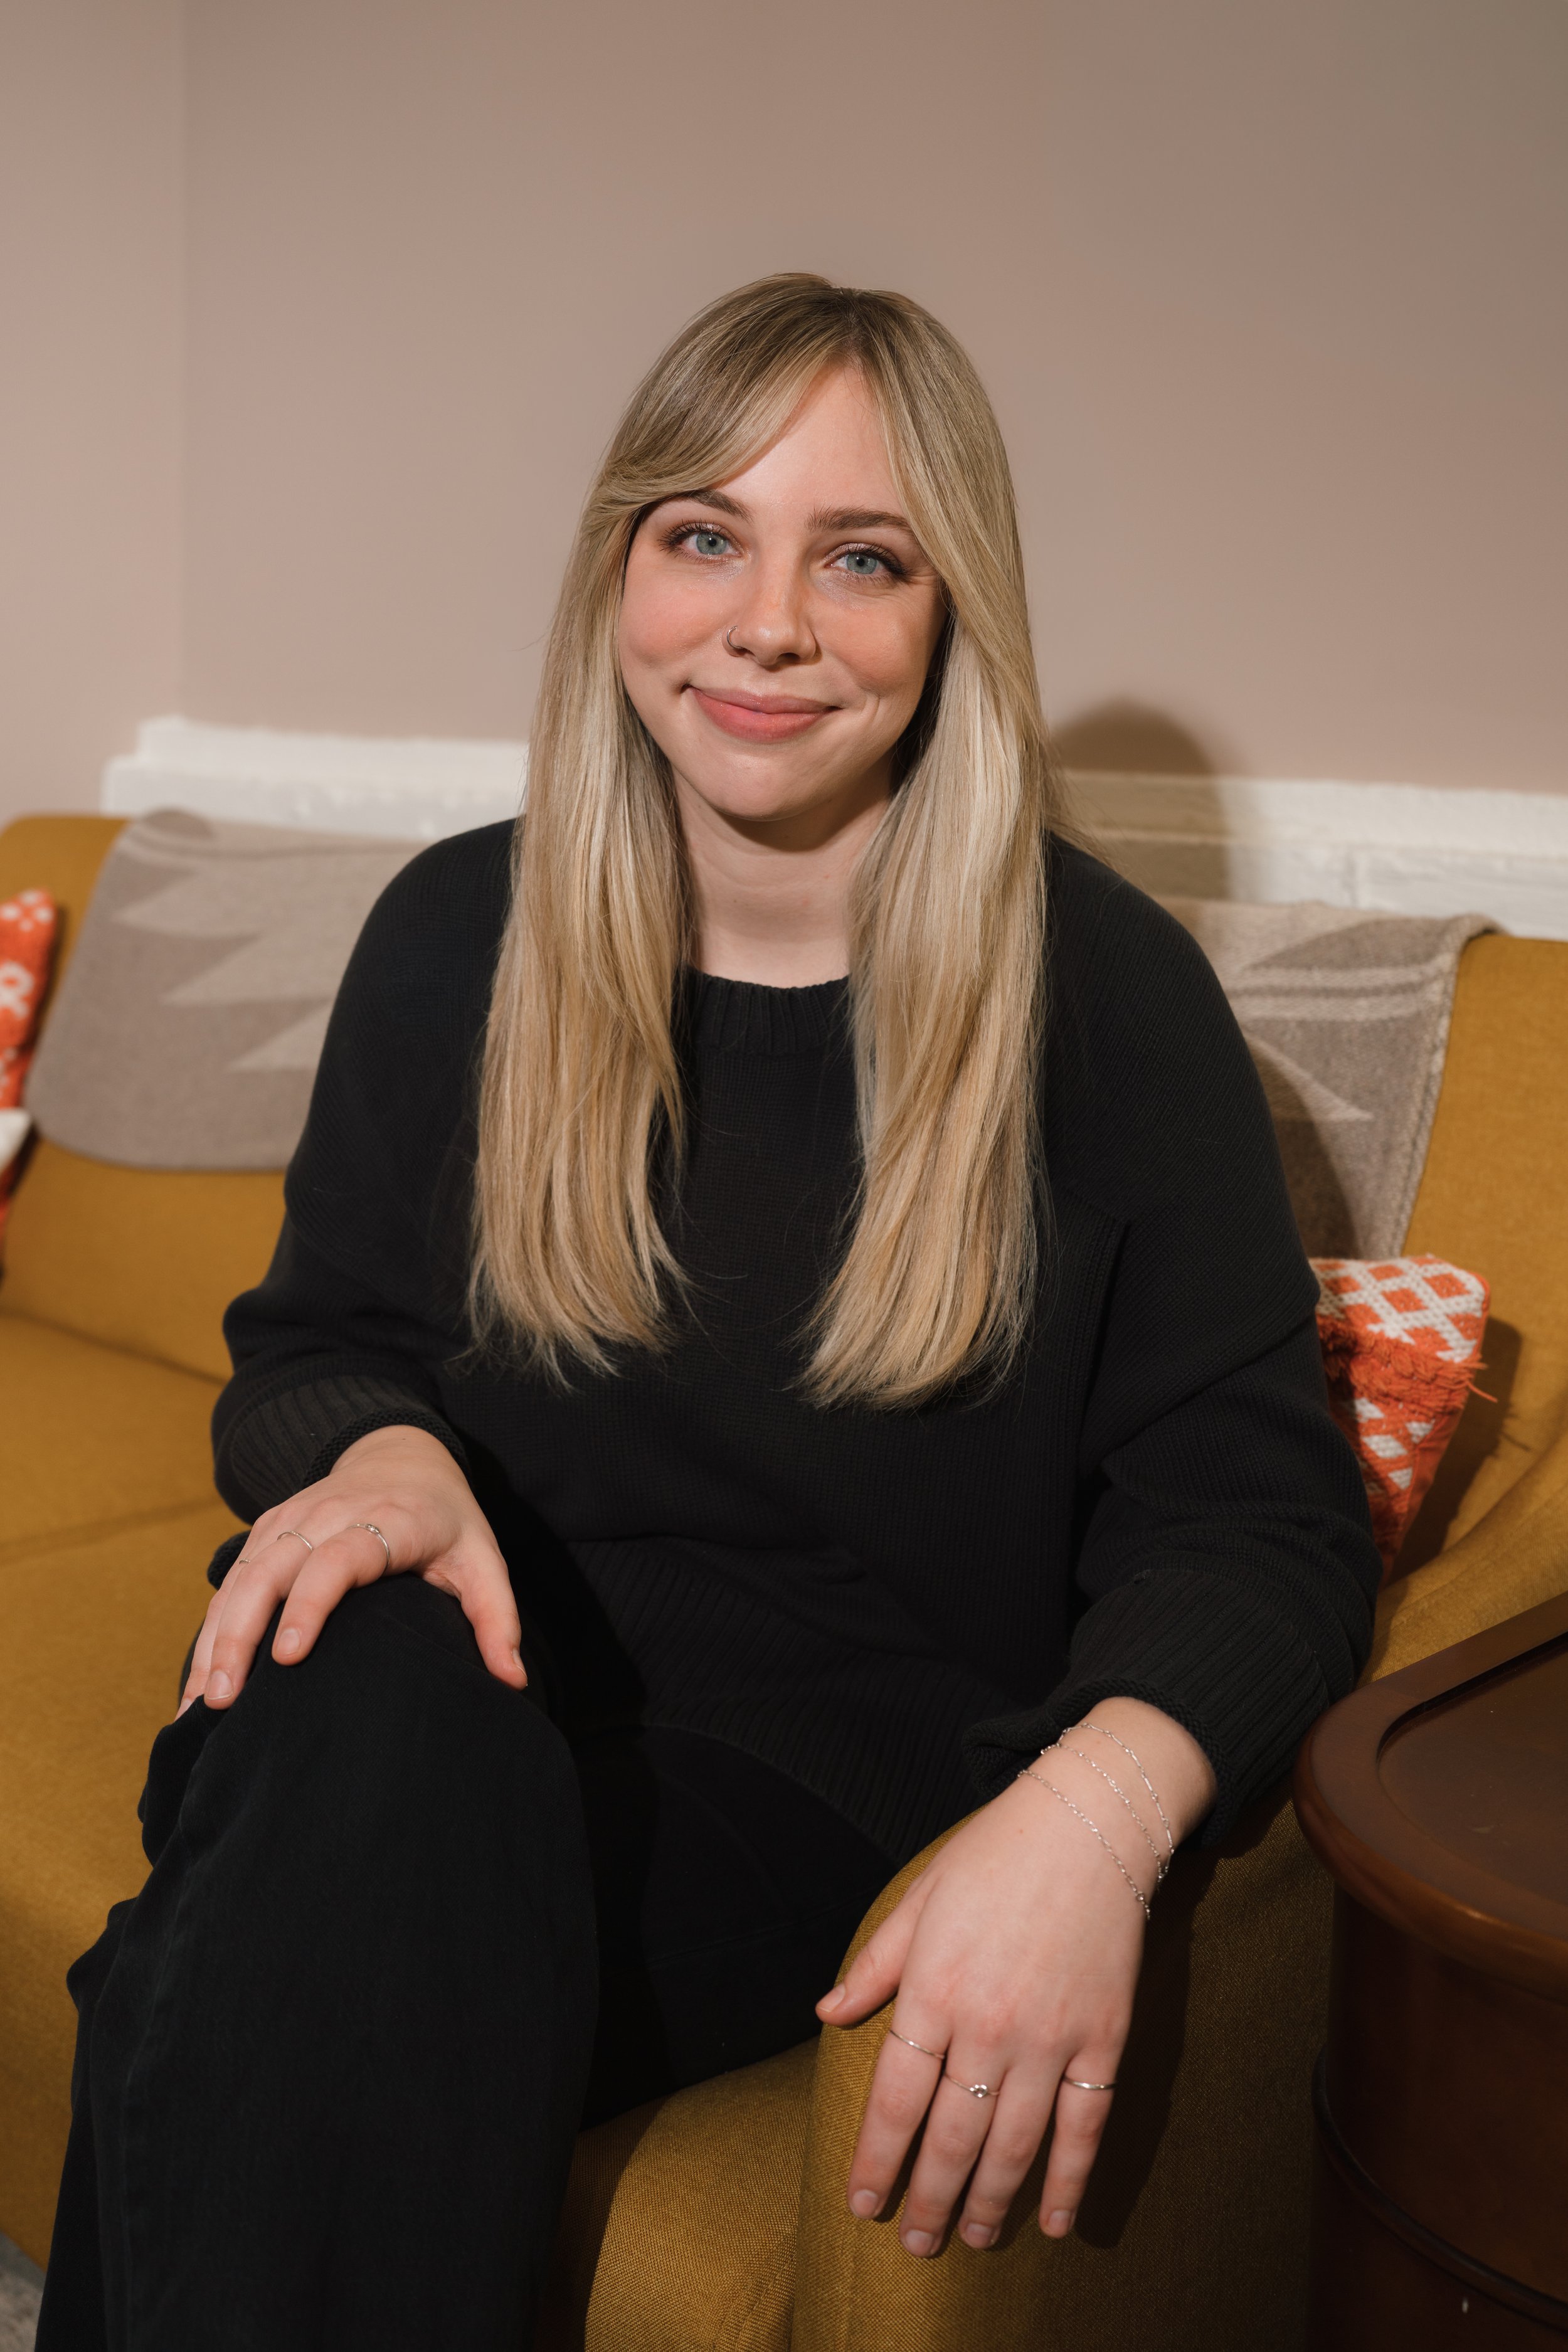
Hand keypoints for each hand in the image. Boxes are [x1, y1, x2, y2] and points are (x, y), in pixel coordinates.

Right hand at [178, 1424, 524, 1714]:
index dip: (310, 1604)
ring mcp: (290, 1520)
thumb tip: (512, 1683)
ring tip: (199, 1705)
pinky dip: (211, 1629)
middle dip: (241, 1634)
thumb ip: (497, 1619)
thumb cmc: (446, 1519)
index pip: (337, 1559)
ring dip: (216, 1639)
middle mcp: (328, 1515)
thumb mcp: (483, 1560)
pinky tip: (199, 1681)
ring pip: (241, 1577)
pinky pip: (231, 1580)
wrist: (402, 1454)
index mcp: (386, 1521)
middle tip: (224, 1700)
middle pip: (272, 1571)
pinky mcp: (268, 1530)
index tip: (287, 1655)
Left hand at [815, 1698, 1214, 2253]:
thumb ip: (875, 1964)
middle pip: (951, 2135)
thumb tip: (827, 2015)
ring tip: (970, 2237)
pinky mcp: (1104, 2038)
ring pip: (1015, 2143)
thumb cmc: (993, 1854)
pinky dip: (1070, 2180)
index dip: (876, 2158)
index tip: (862, 2200)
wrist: (1088, 1822)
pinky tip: (1056, 2221)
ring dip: (989, 2200)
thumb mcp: (919, 1897)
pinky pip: (1085, 2127)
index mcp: (933, 1989)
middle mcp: (989, 2024)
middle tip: (915, 2244)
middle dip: (928, 2198)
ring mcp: (1052, 2037)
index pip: (895, 2099)